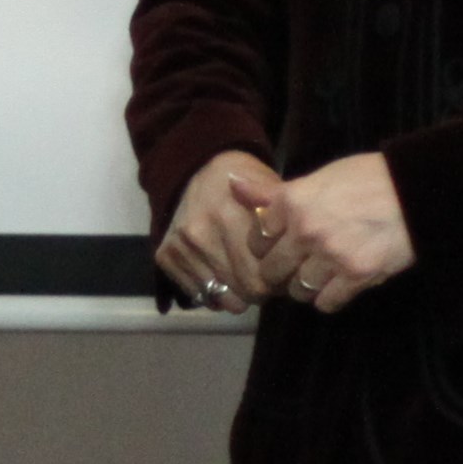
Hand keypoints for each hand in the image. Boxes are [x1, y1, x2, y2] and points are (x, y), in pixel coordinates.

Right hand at [152, 151, 283, 315]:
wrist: (199, 167)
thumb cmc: (245, 181)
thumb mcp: (272, 192)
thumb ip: (285, 225)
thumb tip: (297, 269)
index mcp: (230, 217)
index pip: (261, 277)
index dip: (279, 281)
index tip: (284, 274)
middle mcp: (201, 233)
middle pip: (243, 289)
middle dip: (260, 290)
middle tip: (268, 281)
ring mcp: (180, 245)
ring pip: (220, 296)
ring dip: (238, 294)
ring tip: (246, 279)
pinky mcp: (165, 254)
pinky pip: (198, 294)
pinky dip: (214, 294)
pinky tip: (224, 278)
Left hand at [269, 152, 414, 314]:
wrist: (414, 191)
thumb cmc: (366, 178)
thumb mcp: (316, 177)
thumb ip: (273, 191)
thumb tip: (232, 184)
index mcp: (293, 203)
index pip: (257, 237)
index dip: (263, 245)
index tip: (273, 246)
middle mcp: (306, 231)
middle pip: (272, 269)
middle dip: (277, 271)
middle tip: (290, 268)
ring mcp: (331, 256)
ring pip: (298, 289)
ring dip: (303, 286)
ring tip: (315, 276)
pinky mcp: (356, 276)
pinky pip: (327, 302)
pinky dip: (328, 298)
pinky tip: (335, 286)